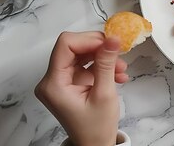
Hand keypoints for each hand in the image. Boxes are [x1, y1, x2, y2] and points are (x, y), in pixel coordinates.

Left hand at [35, 31, 127, 145]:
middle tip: (118, 53)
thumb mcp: (104, 94)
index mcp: (53, 84)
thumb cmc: (96, 127)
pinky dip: (102, 65)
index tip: (109, 43)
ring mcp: (61, 80)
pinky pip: (85, 64)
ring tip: (121, 68)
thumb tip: (112, 39)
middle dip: (98, 48)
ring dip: (103, 57)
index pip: (65, 45)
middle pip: (73, 47)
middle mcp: (52, 80)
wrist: (94, 144)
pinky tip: (117, 74)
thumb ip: (106, 64)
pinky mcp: (70, 82)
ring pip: (82, 53)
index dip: (88, 40)